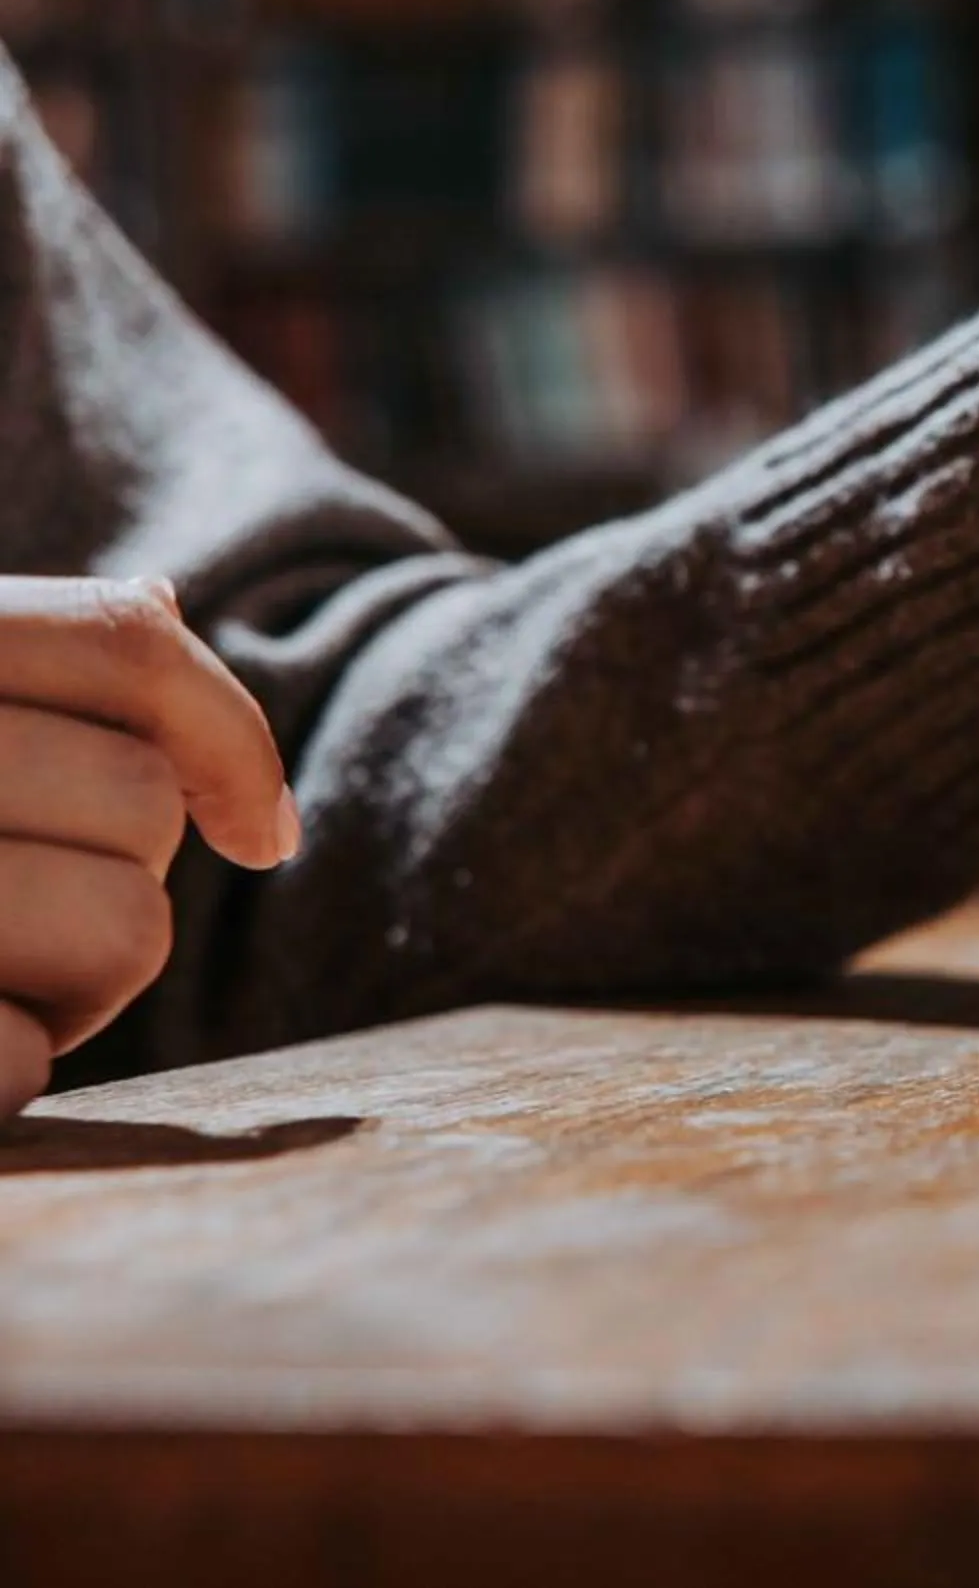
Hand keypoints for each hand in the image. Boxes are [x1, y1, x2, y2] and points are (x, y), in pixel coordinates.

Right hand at [0, 577, 297, 1117]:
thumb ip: (24, 673)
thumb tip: (161, 597)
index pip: (126, 642)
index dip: (227, 737)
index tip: (262, 836)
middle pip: (140, 800)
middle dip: (120, 881)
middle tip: (16, 921)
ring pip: (124, 926)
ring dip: (76, 984)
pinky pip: (24, 1060)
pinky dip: (8, 1071)